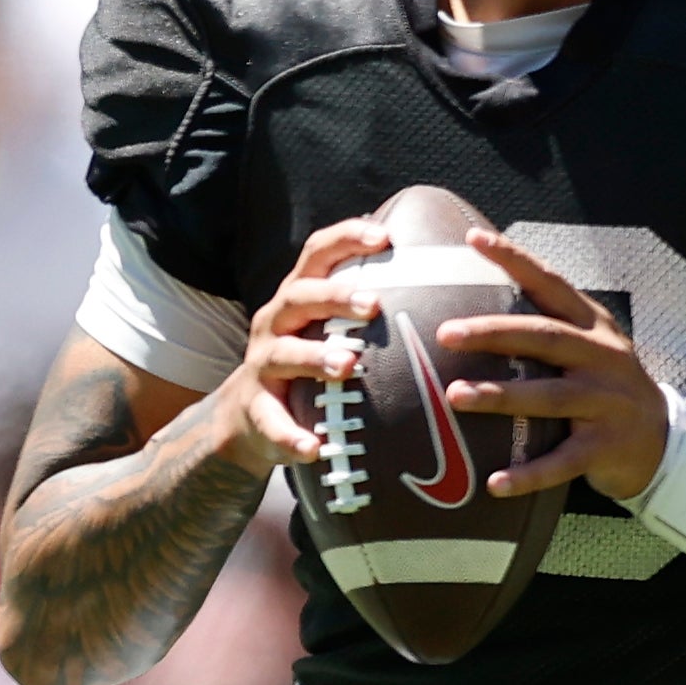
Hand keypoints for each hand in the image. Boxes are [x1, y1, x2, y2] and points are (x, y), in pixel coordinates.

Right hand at [186, 219, 395, 481]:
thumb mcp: (326, 330)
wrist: (247, 417)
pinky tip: (314, 448)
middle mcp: (275, 324)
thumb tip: (438, 286)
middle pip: (299, 298)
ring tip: (347, 366)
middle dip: (334, 298)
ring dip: (315, 358)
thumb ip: (364, 310)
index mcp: (297, 299)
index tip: (385, 236)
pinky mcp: (256, 409)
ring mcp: (261, 366)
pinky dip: (292, 435)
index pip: (317, 255)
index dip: (347, 239)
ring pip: (283, 355)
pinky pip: (272, 422)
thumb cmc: (306, 364)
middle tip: (373, 304)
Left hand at [446, 230, 678, 502]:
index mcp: (594, 328)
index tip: (474, 239)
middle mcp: (603, 359)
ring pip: (550, 397)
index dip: (515, 260)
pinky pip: (562, 461)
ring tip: (455, 396)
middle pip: (545, 338)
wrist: (663, 442)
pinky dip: (529, 474)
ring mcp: (607, 404)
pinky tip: (496, 483)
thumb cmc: (606, 387)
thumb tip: (474, 304)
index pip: (551, 284)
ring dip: (502, 396)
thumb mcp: (591, 347)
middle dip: (494, 333)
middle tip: (446, 333)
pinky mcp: (605, 448)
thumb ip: (548, 325)